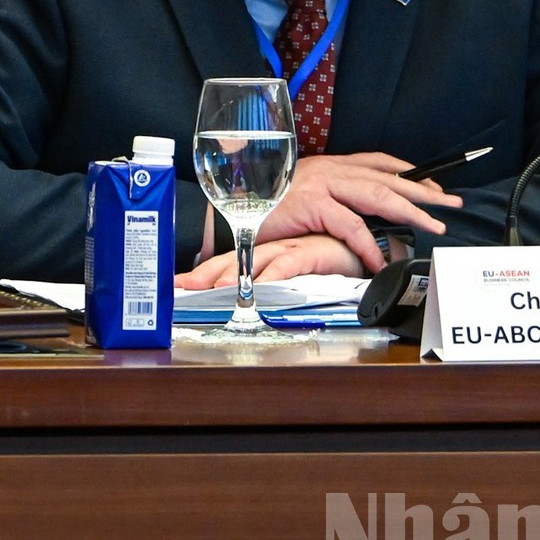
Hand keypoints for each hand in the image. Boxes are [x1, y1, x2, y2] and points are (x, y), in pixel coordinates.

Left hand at [177, 234, 363, 288]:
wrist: (363, 241)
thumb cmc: (329, 252)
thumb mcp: (295, 268)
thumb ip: (274, 279)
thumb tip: (247, 299)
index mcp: (265, 249)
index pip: (224, 260)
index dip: (200, 273)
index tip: (176, 286)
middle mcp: (272, 245)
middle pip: (230, 260)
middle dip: (205, 276)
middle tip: (182, 289)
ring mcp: (290, 246)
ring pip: (254, 261)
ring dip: (233, 276)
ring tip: (214, 291)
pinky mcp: (312, 250)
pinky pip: (290, 264)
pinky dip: (276, 278)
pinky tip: (261, 289)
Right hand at [251, 152, 460, 272]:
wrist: (227, 211)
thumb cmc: (259, 208)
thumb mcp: (298, 197)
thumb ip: (326, 201)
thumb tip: (351, 216)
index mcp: (326, 165)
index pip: (375, 161)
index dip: (407, 170)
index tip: (430, 181)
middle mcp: (327, 169)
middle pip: (386, 177)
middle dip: (423, 190)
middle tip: (450, 203)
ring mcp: (320, 184)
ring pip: (377, 195)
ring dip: (410, 211)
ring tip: (433, 227)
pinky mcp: (312, 205)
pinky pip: (351, 227)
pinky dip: (370, 247)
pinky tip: (381, 261)